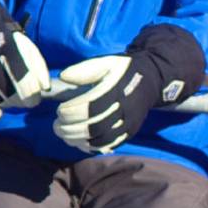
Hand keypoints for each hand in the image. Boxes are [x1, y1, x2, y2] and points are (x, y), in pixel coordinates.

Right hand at [0, 0, 48, 119]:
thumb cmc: (7, 45)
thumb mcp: (27, 48)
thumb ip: (39, 67)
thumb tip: (45, 87)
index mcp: (7, 47)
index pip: (22, 77)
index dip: (31, 93)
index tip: (35, 99)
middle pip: (6, 89)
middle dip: (19, 100)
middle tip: (24, 101)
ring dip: (5, 105)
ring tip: (12, 103)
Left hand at [52, 24, 206, 153]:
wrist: (151, 80)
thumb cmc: (123, 70)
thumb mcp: (106, 62)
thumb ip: (84, 69)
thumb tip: (64, 77)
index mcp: (117, 90)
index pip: (91, 106)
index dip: (71, 111)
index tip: (59, 110)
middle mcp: (125, 109)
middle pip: (94, 126)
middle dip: (71, 129)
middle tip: (56, 125)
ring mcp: (129, 123)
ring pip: (101, 139)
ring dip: (78, 140)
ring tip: (64, 134)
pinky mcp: (130, 132)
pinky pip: (109, 144)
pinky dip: (90, 146)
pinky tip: (78, 141)